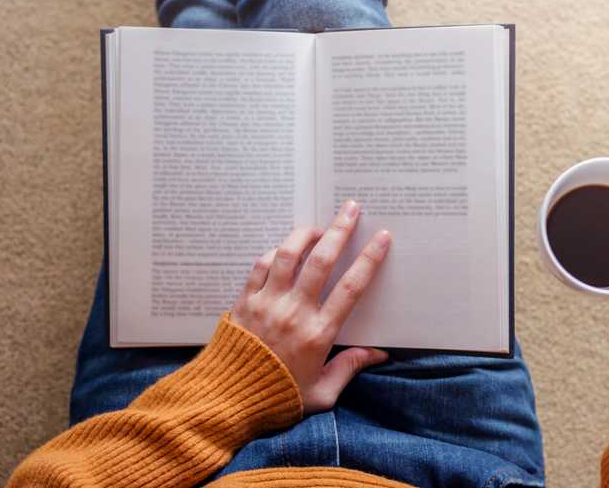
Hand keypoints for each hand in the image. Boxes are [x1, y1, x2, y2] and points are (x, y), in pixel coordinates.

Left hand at [230, 200, 390, 414]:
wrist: (228, 400)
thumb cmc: (278, 398)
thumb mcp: (322, 393)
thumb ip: (349, 368)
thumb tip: (378, 354)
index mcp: (318, 334)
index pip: (350, 288)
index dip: (369, 260)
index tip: (381, 238)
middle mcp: (294, 313)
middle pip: (321, 261)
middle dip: (340, 230)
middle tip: (351, 209)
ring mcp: (267, 303)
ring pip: (288, 255)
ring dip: (305, 234)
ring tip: (318, 225)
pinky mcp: (245, 301)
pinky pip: (261, 266)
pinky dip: (275, 253)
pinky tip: (286, 250)